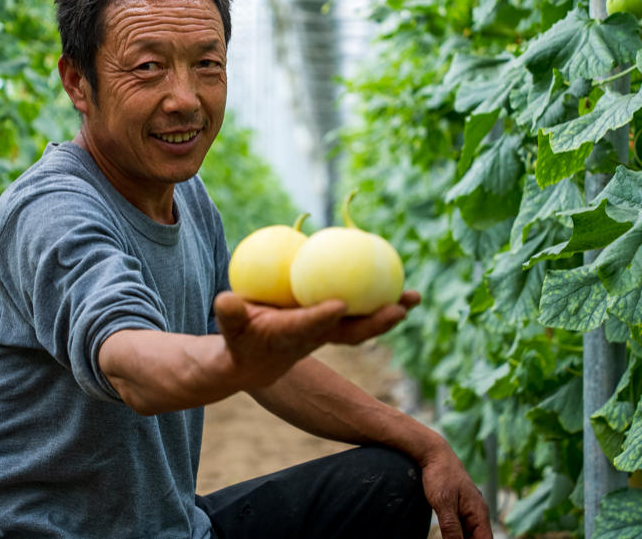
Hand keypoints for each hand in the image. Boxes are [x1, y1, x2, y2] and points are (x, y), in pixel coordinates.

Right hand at [212, 290, 419, 388]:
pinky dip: (379, 299)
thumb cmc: (240, 339)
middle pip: (352, 332)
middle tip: (400, 308)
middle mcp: (316, 336)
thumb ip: (230, 314)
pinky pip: (361, 311)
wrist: (254, 363)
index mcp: (289, 335)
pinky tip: (394, 278)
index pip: (308, 326)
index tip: (338, 305)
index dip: (322, 317)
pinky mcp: (334, 326)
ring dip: (390, 312)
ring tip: (416, 296)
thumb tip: (225, 299)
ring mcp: (329, 333)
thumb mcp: (231, 326)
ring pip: (364, 324)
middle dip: (377, 322)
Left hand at [420, 442, 492, 538]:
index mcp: (479, 512)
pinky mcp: (459, 507)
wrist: (434, 453)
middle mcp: (478, 513)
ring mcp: (469, 510)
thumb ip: (451, 526)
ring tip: (448, 535)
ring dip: (460, 538)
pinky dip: (455, 534)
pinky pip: (461, 526)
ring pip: (469, 534)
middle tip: (450, 538)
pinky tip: (447, 535)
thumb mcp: (443, 503)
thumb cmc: (441, 475)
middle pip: (478, 538)